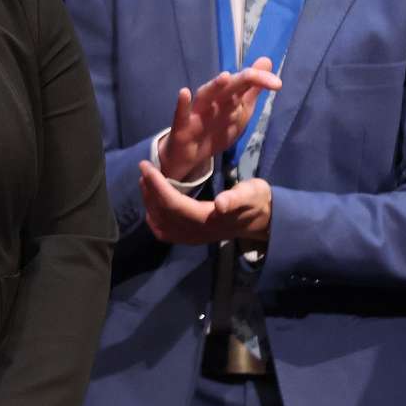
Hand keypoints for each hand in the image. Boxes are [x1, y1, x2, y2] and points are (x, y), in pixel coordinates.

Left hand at [139, 161, 271, 244]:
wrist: (262, 220)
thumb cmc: (256, 201)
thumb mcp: (252, 193)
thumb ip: (237, 198)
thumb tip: (220, 203)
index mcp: (207, 219)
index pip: (173, 203)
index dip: (157, 186)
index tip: (146, 166)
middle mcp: (197, 231)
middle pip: (163, 213)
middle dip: (149, 190)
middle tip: (144, 169)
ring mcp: (194, 237)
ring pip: (161, 223)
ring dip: (149, 203)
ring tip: (145, 182)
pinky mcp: (193, 238)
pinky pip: (166, 234)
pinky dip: (154, 220)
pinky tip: (151, 207)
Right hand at [158, 58, 280, 181]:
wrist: (190, 156)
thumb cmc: (216, 129)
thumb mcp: (240, 111)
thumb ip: (252, 89)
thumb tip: (267, 60)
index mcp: (228, 97)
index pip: (245, 83)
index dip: (259, 80)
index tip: (277, 84)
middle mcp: (213, 101)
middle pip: (228, 87)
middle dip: (242, 80)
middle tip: (256, 76)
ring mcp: (197, 113)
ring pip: (205, 97)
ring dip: (214, 86)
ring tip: (224, 77)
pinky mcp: (182, 127)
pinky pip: (181, 115)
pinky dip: (181, 105)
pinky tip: (184, 93)